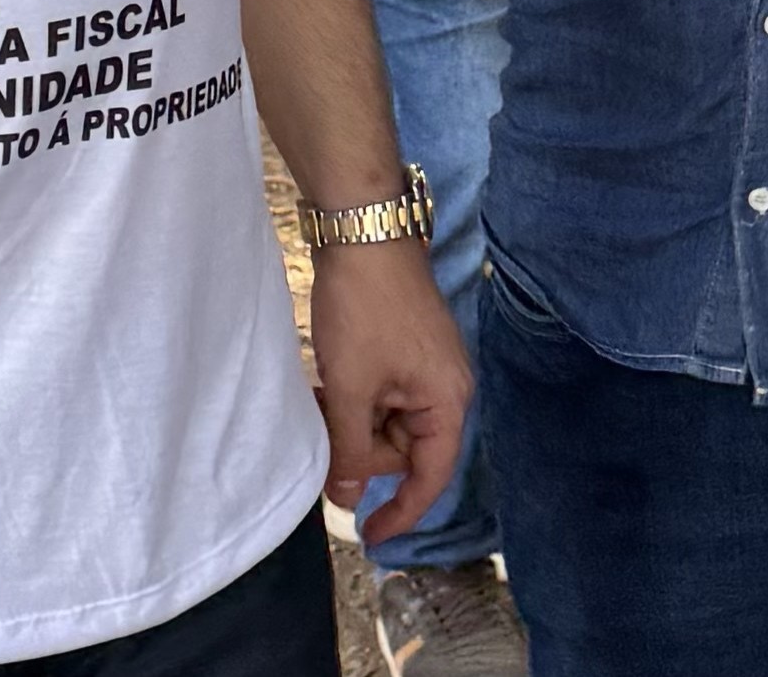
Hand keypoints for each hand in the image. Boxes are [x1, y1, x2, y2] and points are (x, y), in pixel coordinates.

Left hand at [307, 237, 472, 546]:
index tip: (369, 537)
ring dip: (352, 420)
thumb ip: (349, 447)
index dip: (400, 511)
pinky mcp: (407, 347)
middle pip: (405, 449)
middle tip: (323, 430)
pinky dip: (355, 397)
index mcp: (447, 402)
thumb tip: (346, 497)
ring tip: (319, 397)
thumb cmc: (363, 309)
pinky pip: (383, 393)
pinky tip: (327, 383)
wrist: (362, 230)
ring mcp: (427, 365)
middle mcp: (447, 387)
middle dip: (361, 448)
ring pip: (388, 420)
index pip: (430, 476)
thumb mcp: (351, 387)